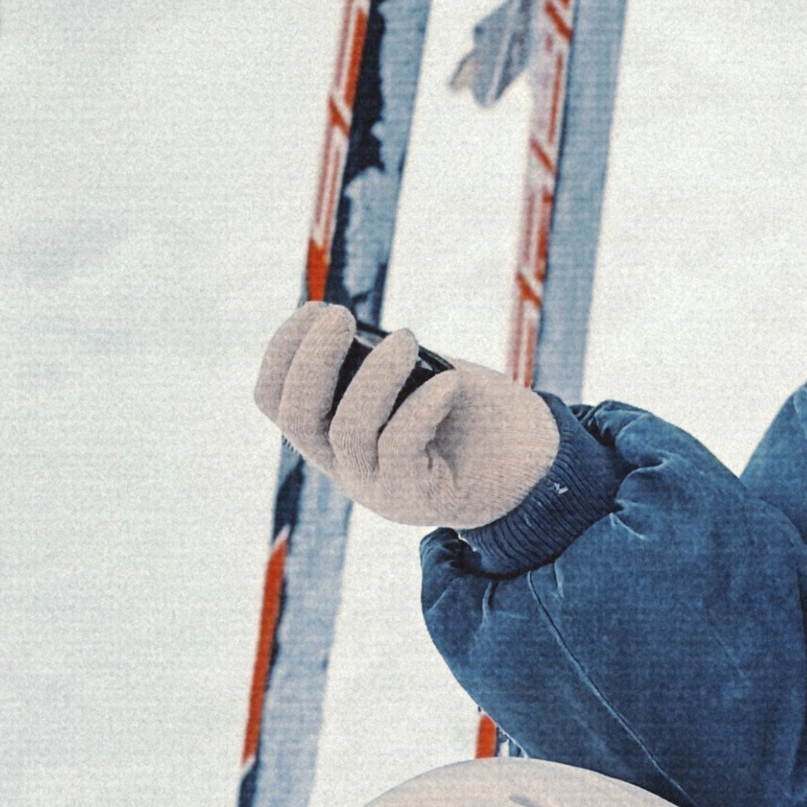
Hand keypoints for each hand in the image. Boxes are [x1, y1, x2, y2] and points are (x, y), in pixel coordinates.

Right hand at [254, 304, 560, 530]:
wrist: (532, 463)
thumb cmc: (470, 410)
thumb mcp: (416, 376)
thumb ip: (380, 362)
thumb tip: (356, 339)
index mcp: (331, 433)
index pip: (274, 400)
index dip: (281, 351)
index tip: (315, 308)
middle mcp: (344, 464)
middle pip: (296, 415)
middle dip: (311, 358)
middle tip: (342, 316)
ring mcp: (377, 486)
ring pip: (348, 429)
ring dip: (374, 376)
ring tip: (408, 340)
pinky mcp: (418, 498)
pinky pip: (401, 448)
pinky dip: (421, 407)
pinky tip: (450, 383)